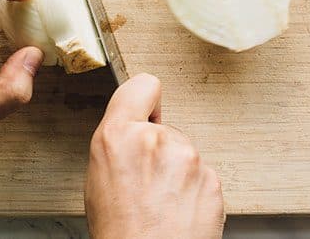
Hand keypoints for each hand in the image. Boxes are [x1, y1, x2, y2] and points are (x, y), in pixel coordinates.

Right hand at [85, 74, 224, 238]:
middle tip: (146, 180)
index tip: (147, 111)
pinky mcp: (211, 179)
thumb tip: (131, 130)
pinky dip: (193, 189)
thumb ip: (118, 141)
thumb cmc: (119, 231)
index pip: (143, 84)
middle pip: (164, 126)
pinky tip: (177, 210)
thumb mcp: (97, 175)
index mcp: (118, 135)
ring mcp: (188, 158)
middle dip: (158, 147)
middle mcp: (155, 139)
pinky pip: (201, 174)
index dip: (145, 100)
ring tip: (161, 201)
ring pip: (183, 151)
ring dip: (176, 170)